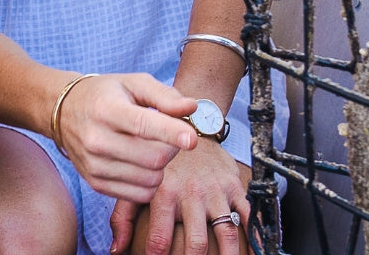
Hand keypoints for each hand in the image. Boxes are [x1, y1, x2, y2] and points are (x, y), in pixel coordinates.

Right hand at [54, 73, 197, 203]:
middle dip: (172, 149)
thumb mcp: (133, 83)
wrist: (64, 111)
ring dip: (162, 167)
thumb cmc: (106, 94)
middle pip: (153, 158)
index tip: (193, 139)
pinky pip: (139, 195)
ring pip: (150, 180)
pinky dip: (150, 182)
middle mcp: (97, 139)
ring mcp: (94, 165)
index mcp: (107, 109)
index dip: (172, 133)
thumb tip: (192, 107)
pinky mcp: (95, 183)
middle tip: (171, 136)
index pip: (143, 125)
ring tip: (154, 148)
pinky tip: (143, 164)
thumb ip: (164, 95)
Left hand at [108, 141, 247, 254]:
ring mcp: (215, 191)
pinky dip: (253, 235)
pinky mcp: (233, 186)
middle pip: (195, 242)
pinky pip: (248, 214)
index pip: (160, 238)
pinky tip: (253, 251)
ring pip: (225, 232)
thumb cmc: (160, 160)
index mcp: (165, 192)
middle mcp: (192, 193)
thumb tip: (116, 249)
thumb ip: (123, 217)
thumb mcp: (135, 180)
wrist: (190, 125)